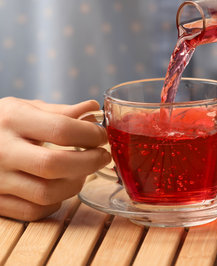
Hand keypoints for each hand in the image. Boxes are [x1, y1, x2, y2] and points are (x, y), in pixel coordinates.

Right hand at [0, 98, 110, 220]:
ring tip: (84, 172)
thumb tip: (93, 109)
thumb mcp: (25, 108)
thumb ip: (59, 111)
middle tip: (103, 156)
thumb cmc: (2, 123)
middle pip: (55, 164)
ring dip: (75, 184)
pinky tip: (61, 187)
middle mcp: (3, 150)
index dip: (89, 134)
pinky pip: (33, 211)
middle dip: (89, 162)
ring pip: (46, 193)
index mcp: (12, 120)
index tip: (102, 136)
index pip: (61, 129)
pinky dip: (55, 202)